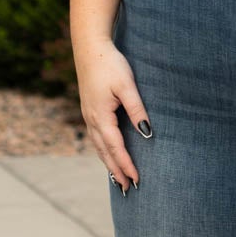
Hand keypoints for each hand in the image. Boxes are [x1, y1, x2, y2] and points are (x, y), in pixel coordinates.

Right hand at [77, 39, 152, 192]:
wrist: (90, 47)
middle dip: (116, 171)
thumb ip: (137, 110)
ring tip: (118, 179)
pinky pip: (96, 137)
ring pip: (98, 146)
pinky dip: (103, 151)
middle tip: (127, 189)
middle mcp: (91, 119)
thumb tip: (147, 133)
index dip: (126, 165)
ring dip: (108, 163)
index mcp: (101, 116)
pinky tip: (108, 155)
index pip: (116, 147)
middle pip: (104, 152)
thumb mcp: (127, 86)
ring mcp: (88, 115)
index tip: (136, 180)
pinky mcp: (89, 110)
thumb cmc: (110, 64)